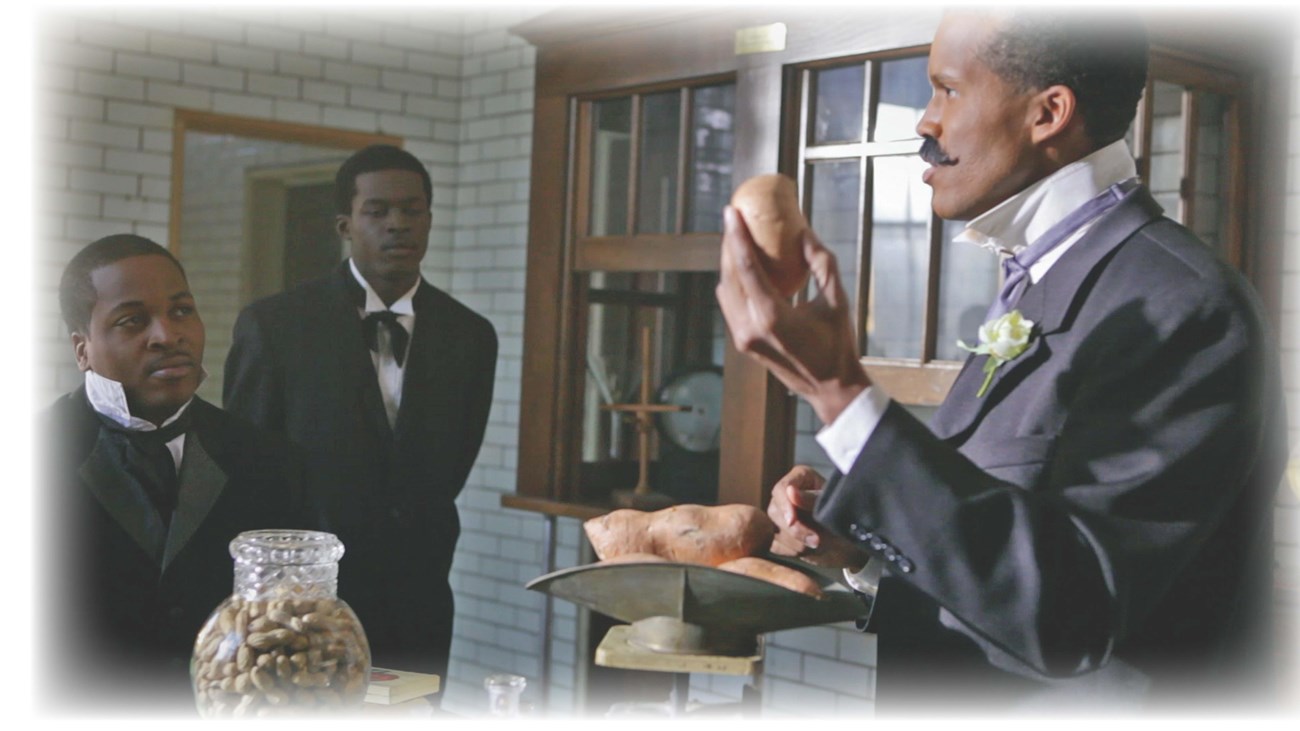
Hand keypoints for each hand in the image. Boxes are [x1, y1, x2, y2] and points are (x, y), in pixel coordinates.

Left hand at [716, 206, 870, 424]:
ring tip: (738, 240)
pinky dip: (734, 284)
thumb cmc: (838, 344)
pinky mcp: (742, 343)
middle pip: (729, 276)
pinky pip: (730, 306)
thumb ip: (821, 263)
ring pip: (725, 291)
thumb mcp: (836, 301)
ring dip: (729, 264)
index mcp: (772, 316)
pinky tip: (744, 269)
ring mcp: (743, 338)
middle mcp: (750, 328)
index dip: (736, 236)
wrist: (830, 387)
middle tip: (734, 221)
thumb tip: (804, 233)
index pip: (746, 267)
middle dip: (729, 245)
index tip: (731, 213)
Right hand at [767, 465, 868, 569]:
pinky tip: (810, 549)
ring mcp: (780, 515)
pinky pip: (776, 545)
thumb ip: (811, 499)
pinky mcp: (779, 534)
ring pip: (775, 530)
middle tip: (816, 541)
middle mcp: (786, 495)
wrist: (852, 542)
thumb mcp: (831, 505)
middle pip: (775, 511)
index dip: (784, 505)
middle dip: (795, 530)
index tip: (792, 521)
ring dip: (797, 543)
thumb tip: (790, 492)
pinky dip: (793, 551)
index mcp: (800, 478)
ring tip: (820, 544)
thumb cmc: (846, 516)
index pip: (781, 489)